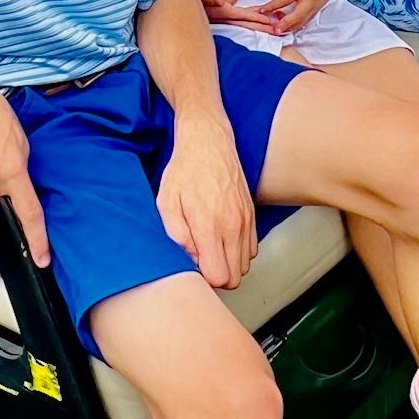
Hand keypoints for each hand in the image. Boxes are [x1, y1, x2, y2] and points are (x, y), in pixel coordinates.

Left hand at [157, 113, 256, 289]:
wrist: (208, 140)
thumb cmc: (184, 170)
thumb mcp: (166, 202)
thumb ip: (176, 236)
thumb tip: (189, 260)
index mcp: (209, 226)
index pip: (219, 277)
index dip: (205, 278)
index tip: (194, 266)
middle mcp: (232, 226)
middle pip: (235, 277)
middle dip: (218, 275)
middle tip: (201, 260)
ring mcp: (245, 220)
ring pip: (245, 265)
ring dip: (230, 264)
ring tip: (211, 249)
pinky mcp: (251, 213)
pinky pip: (252, 248)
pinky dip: (240, 251)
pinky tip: (222, 239)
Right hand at [200, 0, 283, 32]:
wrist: (178, 0)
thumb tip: (223, 2)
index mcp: (222, 12)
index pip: (243, 16)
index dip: (256, 18)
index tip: (270, 22)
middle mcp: (223, 14)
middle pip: (247, 21)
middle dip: (262, 25)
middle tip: (278, 30)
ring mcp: (220, 13)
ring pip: (242, 17)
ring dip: (256, 18)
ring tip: (270, 21)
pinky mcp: (216, 7)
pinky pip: (231, 4)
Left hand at [263, 0, 341, 36]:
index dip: (274, 5)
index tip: (262, 9)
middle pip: (297, 14)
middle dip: (286, 23)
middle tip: (274, 30)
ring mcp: (313, 7)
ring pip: (302, 21)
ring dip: (290, 28)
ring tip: (277, 32)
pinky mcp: (315, 12)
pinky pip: (305, 22)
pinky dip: (295, 27)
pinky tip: (285, 29)